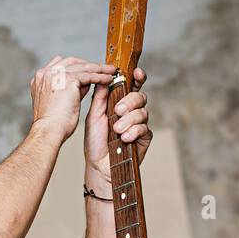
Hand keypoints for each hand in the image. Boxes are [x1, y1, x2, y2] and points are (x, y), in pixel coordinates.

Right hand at [30, 56, 117, 140]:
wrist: (49, 131)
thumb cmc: (53, 124)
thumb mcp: (60, 101)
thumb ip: (71, 89)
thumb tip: (86, 82)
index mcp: (40, 78)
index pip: (61, 65)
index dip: (77, 66)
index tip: (88, 69)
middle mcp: (46, 73)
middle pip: (72, 62)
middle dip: (90, 65)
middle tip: (104, 67)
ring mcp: (55, 74)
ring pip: (82, 67)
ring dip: (99, 69)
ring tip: (111, 71)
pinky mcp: (67, 79)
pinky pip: (88, 75)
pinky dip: (100, 77)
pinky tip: (109, 79)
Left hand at [84, 66, 150, 185]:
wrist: (98, 165)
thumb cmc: (95, 141)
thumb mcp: (94, 116)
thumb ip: (100, 98)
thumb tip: (103, 78)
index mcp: (119, 103)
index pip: (131, 86)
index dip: (136, 77)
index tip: (136, 73)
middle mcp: (132, 111)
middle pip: (140, 97)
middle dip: (130, 101)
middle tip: (118, 110)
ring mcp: (139, 124)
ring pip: (143, 112)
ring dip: (129, 119)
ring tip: (117, 130)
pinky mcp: (144, 138)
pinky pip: (144, 128)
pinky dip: (134, 131)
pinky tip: (125, 138)